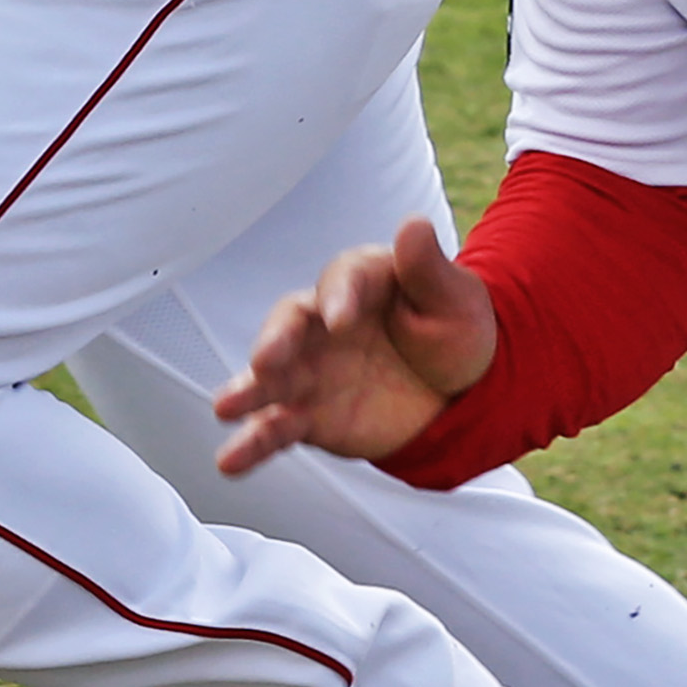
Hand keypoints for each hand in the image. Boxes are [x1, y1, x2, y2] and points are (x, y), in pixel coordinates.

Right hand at [209, 218, 500, 473]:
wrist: (460, 389)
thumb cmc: (453, 328)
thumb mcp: (453, 298)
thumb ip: (427, 267)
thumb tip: (413, 224)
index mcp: (357, 283)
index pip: (341, 281)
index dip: (339, 298)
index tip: (341, 320)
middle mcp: (321, 324)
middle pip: (288, 324)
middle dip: (276, 341)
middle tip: (267, 360)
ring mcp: (310, 370)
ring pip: (270, 379)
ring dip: (247, 391)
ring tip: (225, 407)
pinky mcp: (308, 415)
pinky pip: (276, 428)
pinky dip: (253, 444)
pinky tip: (230, 461)